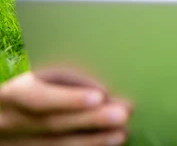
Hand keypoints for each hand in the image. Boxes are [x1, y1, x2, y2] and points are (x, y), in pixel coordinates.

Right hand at [0, 71, 130, 145]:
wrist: (5, 119)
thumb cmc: (33, 90)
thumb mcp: (39, 79)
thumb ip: (65, 80)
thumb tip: (104, 89)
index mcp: (12, 96)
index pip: (38, 98)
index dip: (68, 99)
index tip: (99, 96)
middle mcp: (10, 123)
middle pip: (52, 125)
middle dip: (90, 120)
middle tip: (122, 114)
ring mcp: (17, 144)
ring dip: (93, 141)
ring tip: (121, 133)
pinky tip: (106, 145)